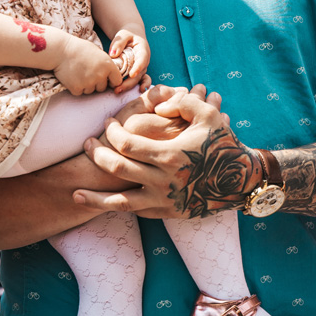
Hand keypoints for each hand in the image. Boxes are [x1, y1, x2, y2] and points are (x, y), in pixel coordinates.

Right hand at [53, 34, 122, 94]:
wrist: (60, 50)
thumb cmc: (78, 48)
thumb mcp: (97, 52)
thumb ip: (105, 64)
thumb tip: (110, 74)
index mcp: (108, 65)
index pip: (117, 81)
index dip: (112, 80)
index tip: (107, 79)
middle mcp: (100, 75)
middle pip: (102, 88)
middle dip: (96, 83)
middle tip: (87, 73)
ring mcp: (88, 83)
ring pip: (91, 91)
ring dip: (86, 85)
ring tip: (78, 73)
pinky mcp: (77, 88)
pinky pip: (80, 92)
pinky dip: (76, 87)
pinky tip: (72, 77)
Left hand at [75, 86, 256, 218]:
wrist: (240, 181)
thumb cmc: (221, 143)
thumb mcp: (207, 114)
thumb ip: (181, 101)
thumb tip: (156, 103)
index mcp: (171, 155)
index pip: (126, 143)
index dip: (111, 131)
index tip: (107, 123)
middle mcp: (165, 181)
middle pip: (117, 167)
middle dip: (97, 154)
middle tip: (87, 144)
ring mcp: (164, 201)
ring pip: (119, 201)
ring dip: (94, 196)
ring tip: (75, 191)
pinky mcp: (166, 213)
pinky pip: (134, 212)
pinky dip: (112, 207)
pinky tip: (98, 202)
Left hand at [108, 28, 149, 93]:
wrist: (132, 36)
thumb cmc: (127, 35)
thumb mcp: (123, 34)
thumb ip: (118, 43)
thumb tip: (113, 54)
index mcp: (143, 50)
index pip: (142, 59)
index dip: (138, 67)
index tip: (131, 74)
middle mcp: (144, 61)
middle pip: (139, 73)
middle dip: (130, 82)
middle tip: (118, 88)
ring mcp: (141, 68)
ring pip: (137, 79)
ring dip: (128, 86)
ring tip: (117, 90)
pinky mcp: (137, 72)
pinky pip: (137, 81)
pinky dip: (133, 87)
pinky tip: (125, 92)